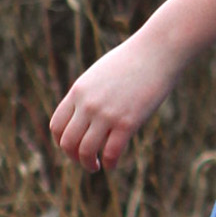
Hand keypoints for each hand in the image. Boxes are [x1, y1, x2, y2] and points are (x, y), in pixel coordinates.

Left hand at [49, 30, 179, 172]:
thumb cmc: (133, 60)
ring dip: (89, 164)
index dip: (61, 142)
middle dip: (73, 157)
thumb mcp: (101, 74)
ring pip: (86, 151)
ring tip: (96, 166)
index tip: (73, 147)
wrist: (159, 50)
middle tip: (86, 161)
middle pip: (68, 143)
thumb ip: (89, 94)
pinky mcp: (128, 122)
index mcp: (78, 91)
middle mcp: (88, 104)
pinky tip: (113, 164)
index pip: (57, 126)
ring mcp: (107, 113)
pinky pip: (112, 152)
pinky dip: (110, 163)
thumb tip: (85, 115)